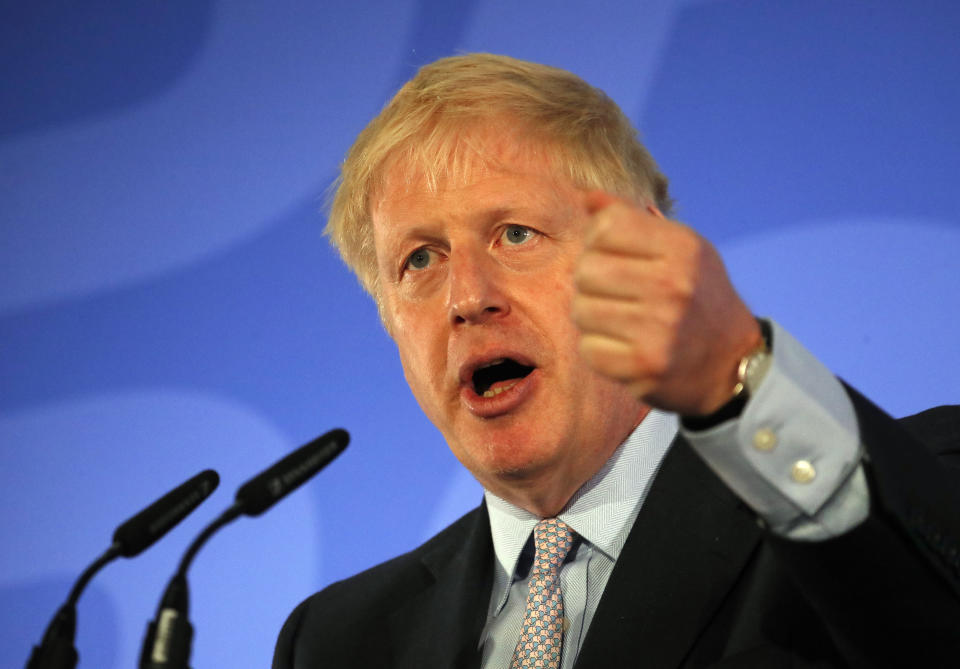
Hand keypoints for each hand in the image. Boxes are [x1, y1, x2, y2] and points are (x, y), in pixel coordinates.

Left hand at [572, 191, 761, 415]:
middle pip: (585, 269)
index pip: (605, 226)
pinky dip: (599, 349)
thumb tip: (587, 196)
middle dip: (590, 281)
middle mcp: (673, 285)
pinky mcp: (645, 366)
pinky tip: (623, 347)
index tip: (613, 254)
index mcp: (682, 248)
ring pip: (581, 310)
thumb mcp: (679, 247)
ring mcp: (660, 329)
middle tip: (613, 293)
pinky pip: (588, 348)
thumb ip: (631, 220)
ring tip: (619, 320)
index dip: (597, 239)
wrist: (731, 361)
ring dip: (592, 316)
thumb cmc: (697, 295)